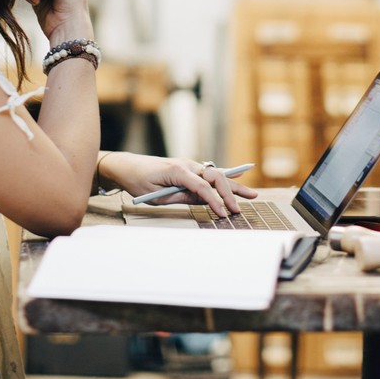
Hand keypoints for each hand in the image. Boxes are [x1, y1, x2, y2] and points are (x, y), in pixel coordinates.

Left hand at [100, 152, 257, 218]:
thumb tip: (202, 201)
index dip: (214, 201)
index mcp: (178, 171)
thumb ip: (181, 197)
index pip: (202, 187)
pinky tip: (239, 177)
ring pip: (215, 175)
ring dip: (233, 186)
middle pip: (214, 178)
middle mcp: (187, 164)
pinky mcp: (189, 169)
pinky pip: (210, 174)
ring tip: (251, 194)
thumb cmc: (139, 181)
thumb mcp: (157, 196)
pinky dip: (225, 177)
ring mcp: (189, 165)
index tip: (223, 214)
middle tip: (238, 209)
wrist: (127, 166)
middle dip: (229, 194)